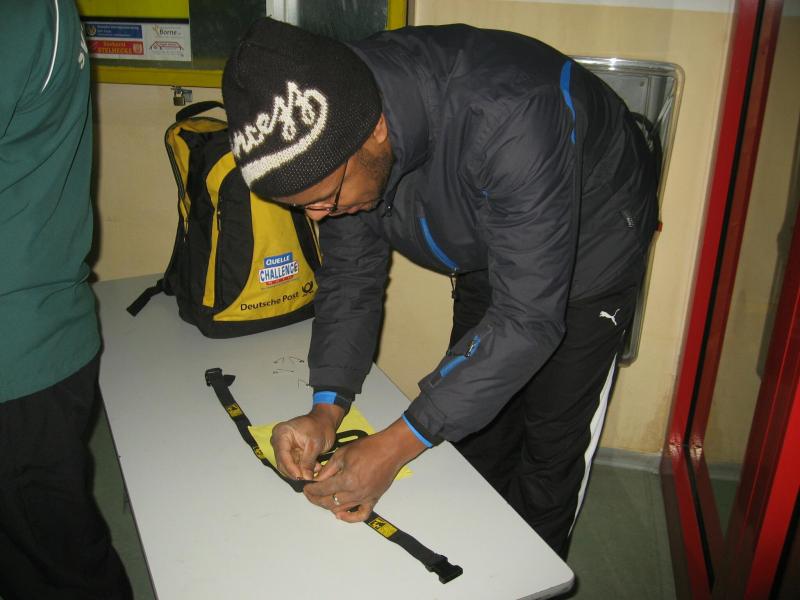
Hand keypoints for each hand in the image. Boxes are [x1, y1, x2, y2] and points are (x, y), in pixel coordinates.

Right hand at [271, 404, 343, 479]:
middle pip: (283, 462)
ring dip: (301, 471)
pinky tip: (315, 467)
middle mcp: (279, 441)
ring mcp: (284, 448)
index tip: (299, 477)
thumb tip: (305, 478)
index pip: (282, 455)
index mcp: (282, 434)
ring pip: (289, 466)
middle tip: (308, 478)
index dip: (290, 468)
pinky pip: (295, 465)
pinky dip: (304, 469)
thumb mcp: (315, 444)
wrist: (325, 422)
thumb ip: (308, 462)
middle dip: (296, 472)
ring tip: (315, 470)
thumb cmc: (320, 426)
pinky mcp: (291, 453)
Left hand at [303, 418, 426, 521]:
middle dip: (316, 499)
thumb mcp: (343, 453)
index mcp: (346, 480)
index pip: (322, 490)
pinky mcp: (373, 499)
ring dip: (329, 506)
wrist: (390, 450)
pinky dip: (350, 517)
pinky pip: (361, 515)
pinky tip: (340, 514)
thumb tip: (317, 479)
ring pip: (341, 509)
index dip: (311, 490)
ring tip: (322, 499)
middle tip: (310, 494)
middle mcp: (355, 492)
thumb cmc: (368, 448)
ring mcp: (365, 498)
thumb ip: (328, 469)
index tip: (305, 488)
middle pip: (329, 502)